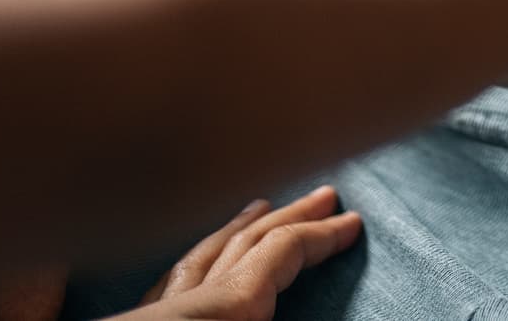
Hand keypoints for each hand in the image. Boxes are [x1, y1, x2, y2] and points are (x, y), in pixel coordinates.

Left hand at [116, 187, 359, 320]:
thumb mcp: (231, 319)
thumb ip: (260, 312)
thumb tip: (296, 311)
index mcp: (225, 310)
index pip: (280, 253)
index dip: (321, 237)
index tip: (354, 224)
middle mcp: (187, 303)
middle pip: (242, 244)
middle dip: (287, 217)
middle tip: (324, 198)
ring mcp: (153, 314)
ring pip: (198, 257)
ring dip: (236, 231)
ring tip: (259, 209)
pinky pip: (169, 284)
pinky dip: (196, 264)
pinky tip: (195, 265)